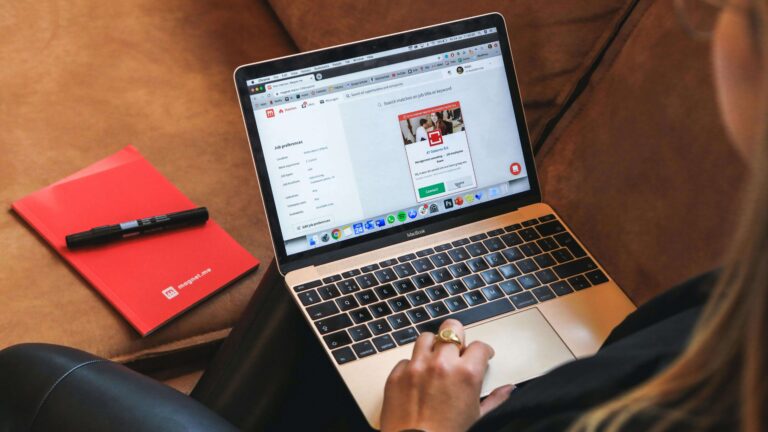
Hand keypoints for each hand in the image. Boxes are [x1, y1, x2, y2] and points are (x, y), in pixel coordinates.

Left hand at [380, 319, 514, 431]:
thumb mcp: (478, 419)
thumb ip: (495, 400)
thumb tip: (508, 390)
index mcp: (466, 374)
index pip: (479, 346)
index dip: (483, 351)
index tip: (482, 355)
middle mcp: (441, 364)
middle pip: (451, 328)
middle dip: (457, 337)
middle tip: (458, 350)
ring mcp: (416, 367)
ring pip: (426, 337)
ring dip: (433, 346)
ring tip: (436, 359)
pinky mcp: (396, 375)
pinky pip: (406, 360)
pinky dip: (413, 366)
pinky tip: (418, 379)